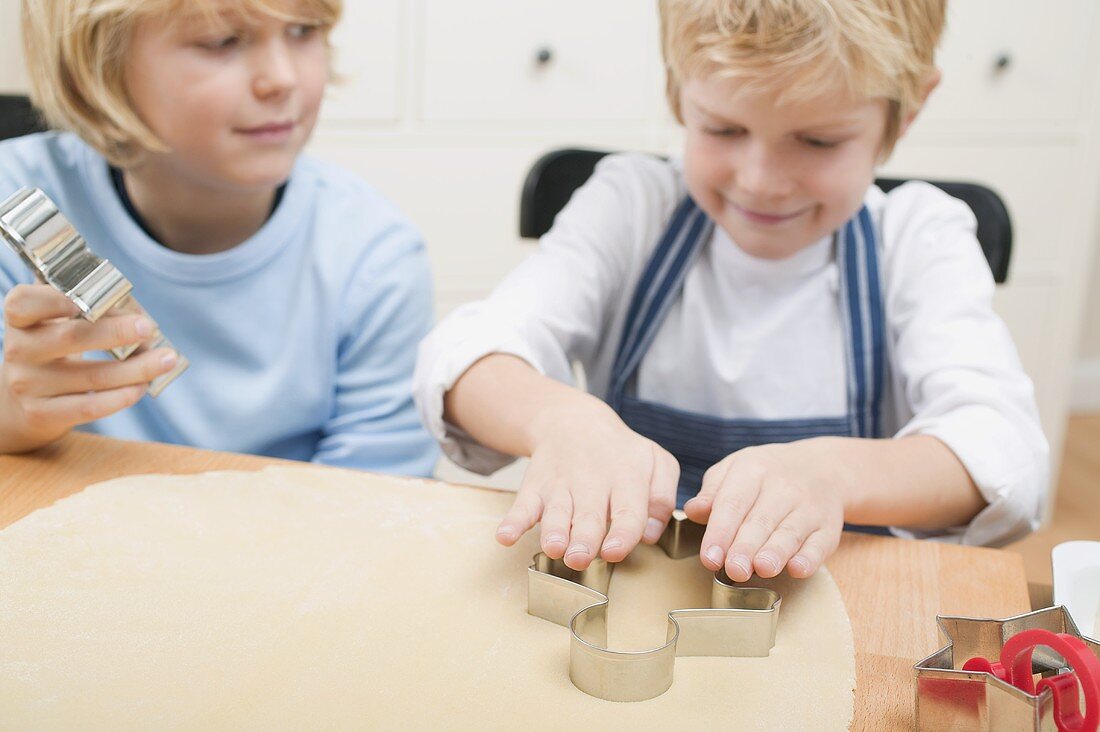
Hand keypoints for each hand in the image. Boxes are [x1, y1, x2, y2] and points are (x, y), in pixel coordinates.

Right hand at [0, 284, 178, 452]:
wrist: (21, 404)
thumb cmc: (52, 351)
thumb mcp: (56, 325)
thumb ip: (88, 311)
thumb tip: (139, 317)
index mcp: (21, 319)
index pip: (25, 303)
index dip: (57, 298)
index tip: (93, 297)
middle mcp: (19, 350)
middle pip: (71, 337)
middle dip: (116, 332)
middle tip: (148, 328)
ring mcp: (28, 384)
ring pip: (93, 376)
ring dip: (137, 368)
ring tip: (166, 359)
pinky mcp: (43, 414)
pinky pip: (90, 407)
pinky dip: (123, 396)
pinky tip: (143, 386)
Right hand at [494, 398, 679, 570]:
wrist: (574, 421)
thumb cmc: (622, 453)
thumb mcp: (656, 463)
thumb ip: (662, 498)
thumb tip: (650, 534)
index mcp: (627, 477)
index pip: (628, 510)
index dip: (621, 532)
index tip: (614, 552)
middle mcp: (593, 482)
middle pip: (589, 515)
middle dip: (584, 538)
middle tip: (579, 558)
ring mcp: (561, 486)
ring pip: (557, 512)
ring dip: (553, 531)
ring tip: (553, 548)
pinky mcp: (535, 487)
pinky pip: (522, 505)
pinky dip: (512, 521)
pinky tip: (505, 537)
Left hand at [684, 441, 845, 580]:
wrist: (822, 467)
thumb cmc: (766, 474)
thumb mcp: (734, 469)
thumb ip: (712, 492)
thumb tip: (692, 511)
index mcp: (753, 470)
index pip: (733, 503)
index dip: (720, 532)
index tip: (709, 557)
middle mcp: (783, 487)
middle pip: (760, 521)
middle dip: (745, 547)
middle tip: (733, 569)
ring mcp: (809, 507)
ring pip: (790, 532)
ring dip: (776, 552)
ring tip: (762, 569)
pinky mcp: (828, 527)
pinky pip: (820, 543)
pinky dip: (810, 557)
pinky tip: (797, 568)